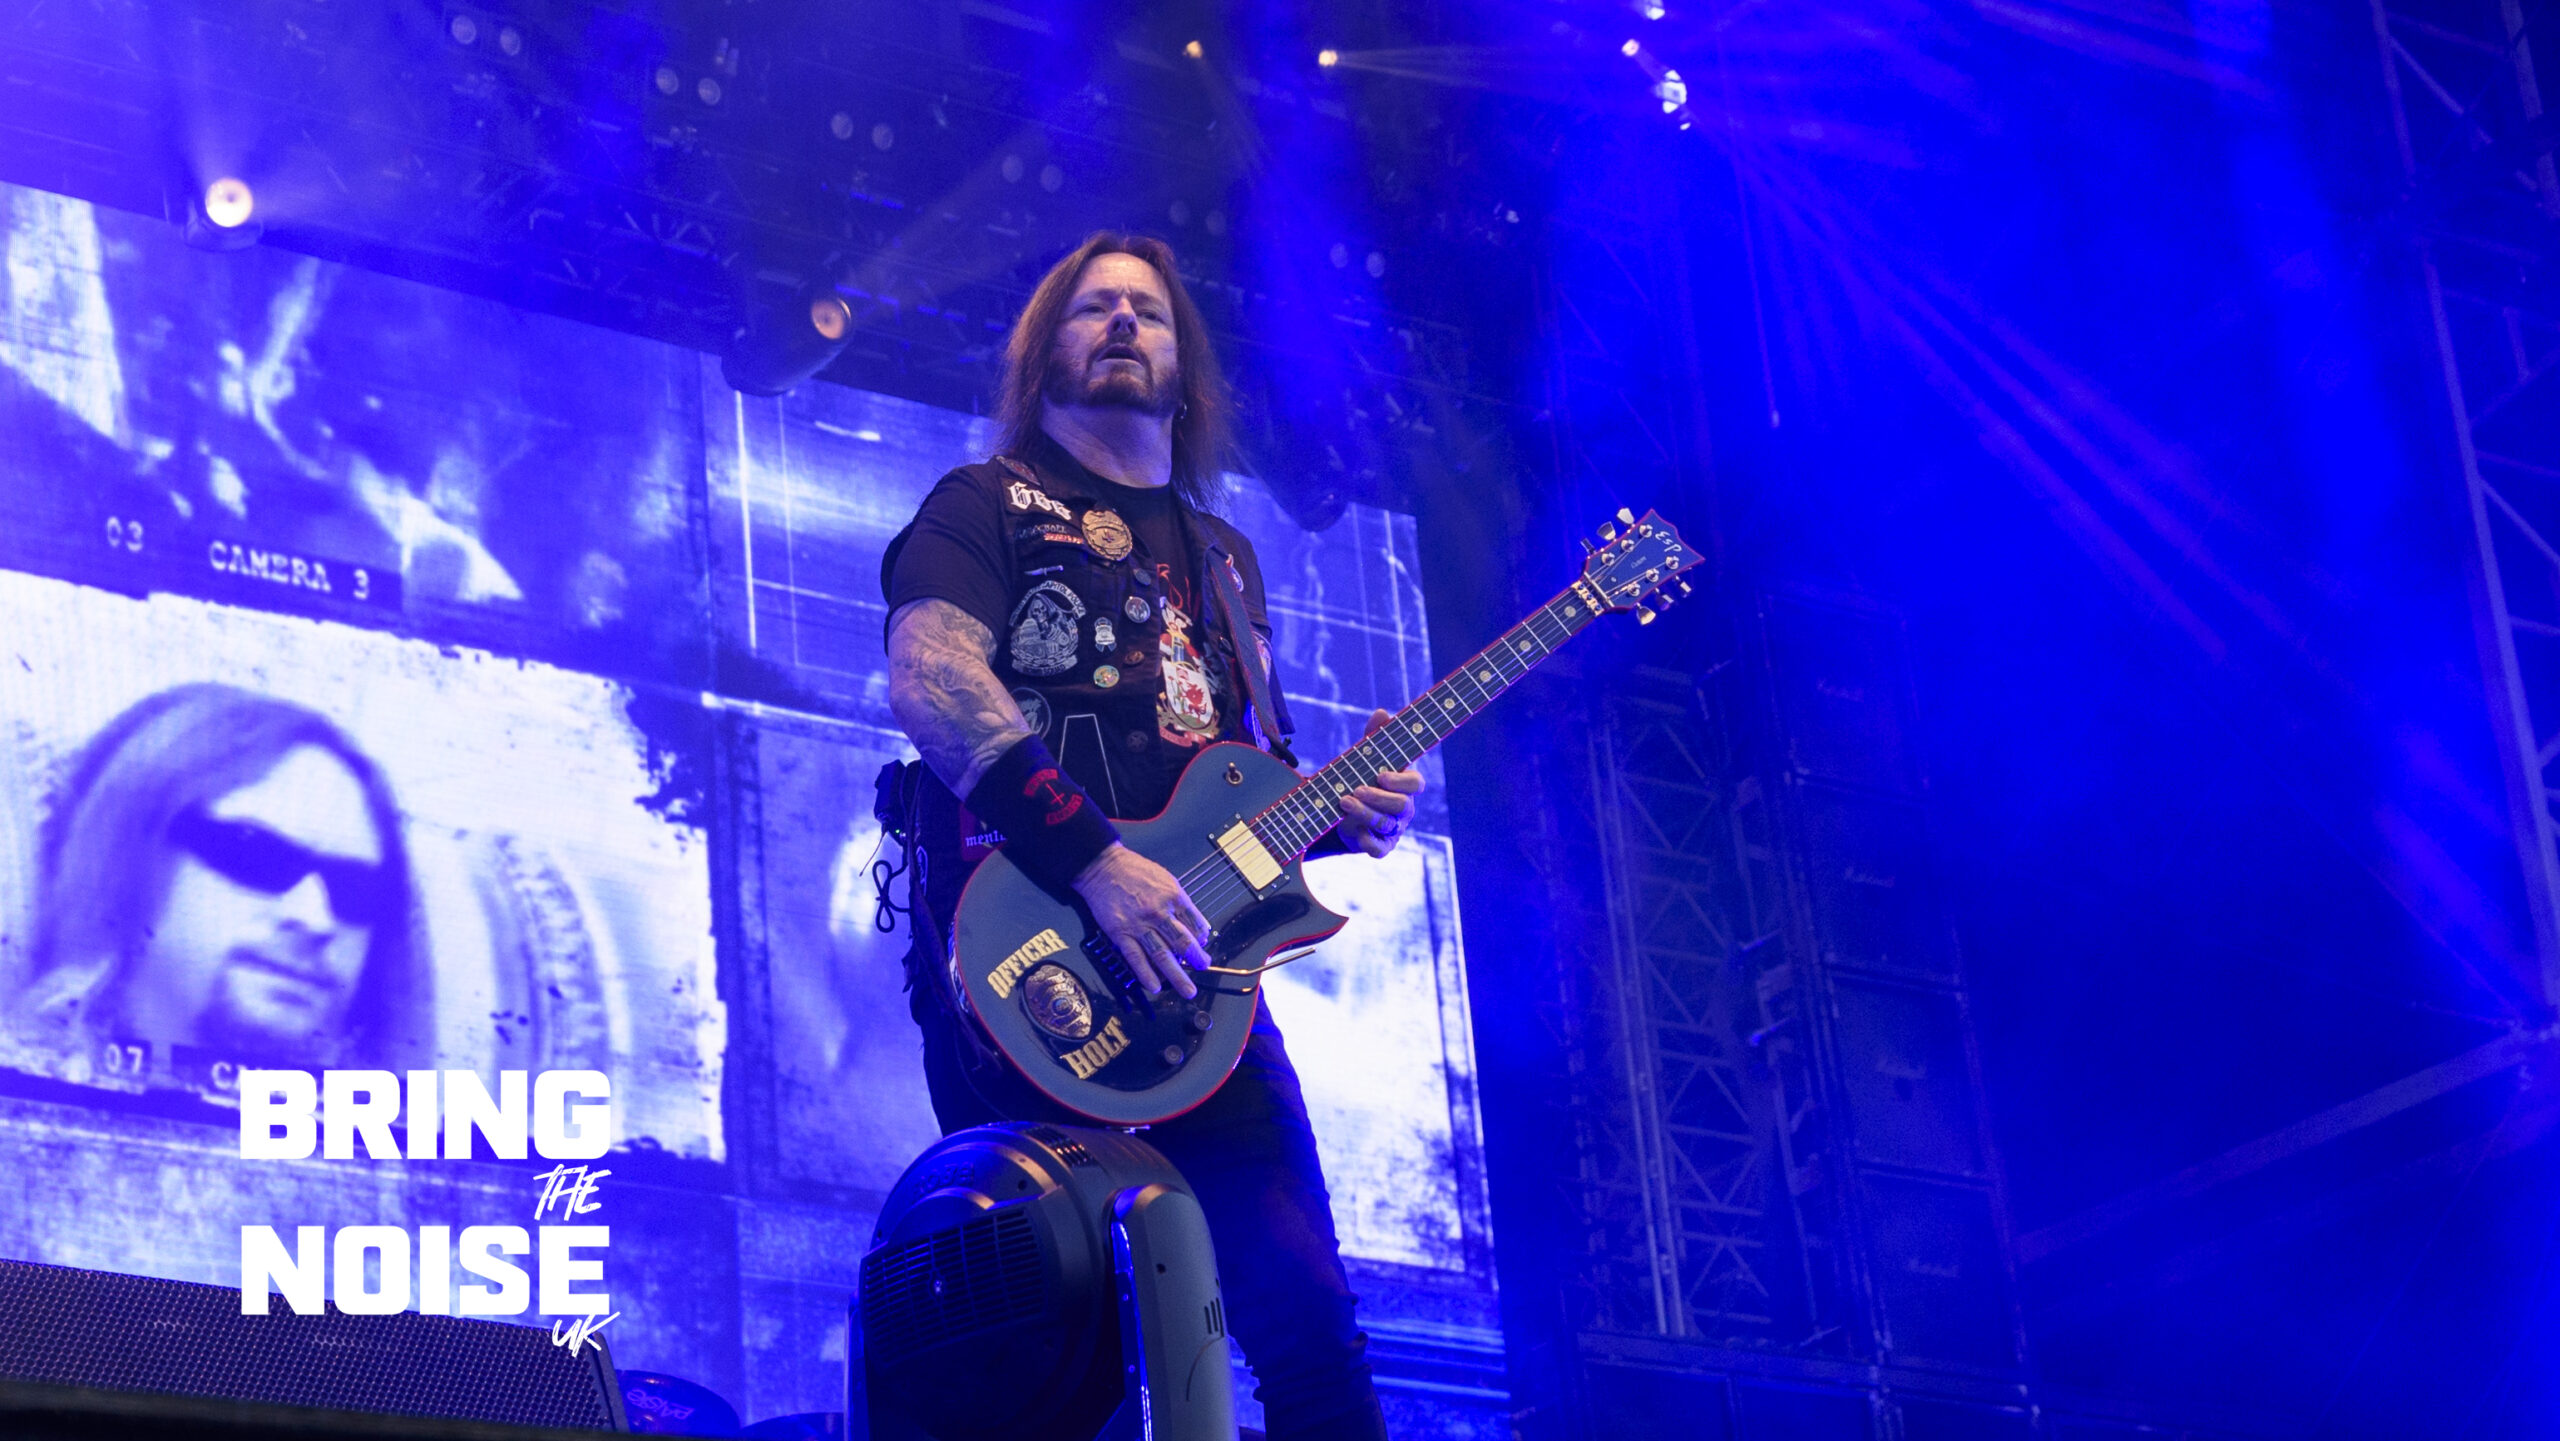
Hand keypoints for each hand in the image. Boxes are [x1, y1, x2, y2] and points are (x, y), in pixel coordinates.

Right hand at [1071, 843, 1212, 998]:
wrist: (1103, 867)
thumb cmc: (1135, 871)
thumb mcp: (1167, 879)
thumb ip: (1182, 903)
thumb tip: (1197, 926)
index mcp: (1173, 897)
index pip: (1195, 924)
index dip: (1202, 939)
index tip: (1203, 946)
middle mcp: (1159, 912)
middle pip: (1183, 942)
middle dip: (1197, 959)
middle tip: (1203, 968)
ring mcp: (1139, 925)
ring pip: (1162, 955)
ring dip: (1177, 976)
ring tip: (1187, 990)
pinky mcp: (1120, 933)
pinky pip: (1136, 958)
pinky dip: (1146, 974)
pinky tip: (1155, 987)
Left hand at [1336, 708, 1424, 857]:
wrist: (1350, 812)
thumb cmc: (1365, 779)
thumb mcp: (1367, 758)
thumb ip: (1375, 737)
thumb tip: (1382, 712)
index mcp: (1406, 785)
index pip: (1415, 783)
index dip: (1400, 781)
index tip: (1381, 775)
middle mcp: (1404, 808)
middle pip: (1401, 805)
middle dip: (1378, 798)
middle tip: (1356, 789)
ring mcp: (1394, 828)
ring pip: (1386, 824)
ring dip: (1365, 814)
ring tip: (1343, 802)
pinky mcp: (1382, 845)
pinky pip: (1380, 849)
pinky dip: (1369, 843)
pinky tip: (1357, 835)